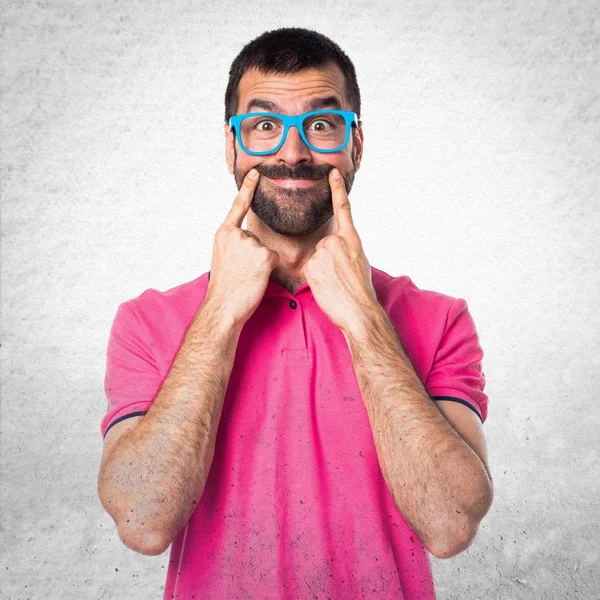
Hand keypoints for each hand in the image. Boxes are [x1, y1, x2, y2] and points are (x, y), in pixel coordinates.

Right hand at [205, 169, 279, 325]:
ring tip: (246, 276)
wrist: (223, 306)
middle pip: (257, 238)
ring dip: (261, 263)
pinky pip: (274, 258)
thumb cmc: (224, 287)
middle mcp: (236, 235)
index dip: (248, 189)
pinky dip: (269, 269)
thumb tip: (250, 243)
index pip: (238, 206)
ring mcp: (251, 244)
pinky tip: (256, 277)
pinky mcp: (265, 255)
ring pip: (266, 249)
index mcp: (224, 234)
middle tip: (241, 272)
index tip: (256, 172)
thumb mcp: (222, 257)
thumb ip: (234, 244)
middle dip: (254, 255)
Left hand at [300, 168, 377, 332]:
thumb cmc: (360, 290)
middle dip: (327, 260)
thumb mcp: (359, 261)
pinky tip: (326, 286)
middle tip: (339, 276)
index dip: (336, 189)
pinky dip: (314, 279)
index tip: (332, 173)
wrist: (358, 309)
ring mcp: (322, 252)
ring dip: (321, 271)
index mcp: (351, 239)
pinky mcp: (311, 265)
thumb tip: (336, 248)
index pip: (342, 209)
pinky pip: (308, 269)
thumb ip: (346, 249)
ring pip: (315, 258)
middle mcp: (336, 241)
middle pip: (323, 245)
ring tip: (334, 283)